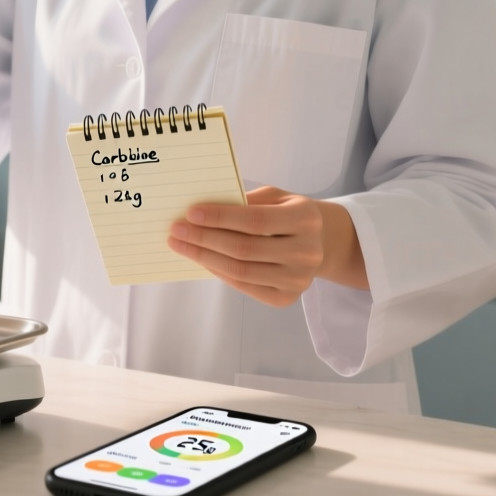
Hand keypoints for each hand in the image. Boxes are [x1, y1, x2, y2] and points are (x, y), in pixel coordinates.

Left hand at [167, 185, 368, 306]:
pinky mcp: (286, 298)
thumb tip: (202, 211)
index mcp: (306, 219)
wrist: (319, 243)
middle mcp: (307, 252)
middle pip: (245, 248)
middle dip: (204, 239)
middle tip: (176, 230)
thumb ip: (245, 201)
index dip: (221, 217)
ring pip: (241, 271)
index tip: (191, 213)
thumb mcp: (274, 197)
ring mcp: (298, 279)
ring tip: (181, 245)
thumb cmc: (286, 213)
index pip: (256, 220)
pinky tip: (202, 259)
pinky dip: (218, 271)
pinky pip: (244, 286)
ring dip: (205, 257)